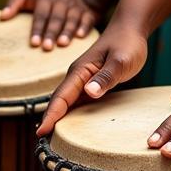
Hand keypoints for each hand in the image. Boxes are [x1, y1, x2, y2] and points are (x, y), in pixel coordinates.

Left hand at [0, 0, 95, 49]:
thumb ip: (13, 2)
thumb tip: (2, 17)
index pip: (40, 15)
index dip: (37, 29)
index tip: (34, 43)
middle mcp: (60, 1)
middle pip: (56, 18)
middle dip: (51, 33)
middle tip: (47, 48)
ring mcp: (74, 5)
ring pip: (72, 19)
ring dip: (68, 32)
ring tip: (62, 44)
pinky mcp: (86, 9)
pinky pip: (87, 18)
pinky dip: (85, 27)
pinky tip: (81, 36)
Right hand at [36, 21, 147, 135]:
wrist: (130, 29)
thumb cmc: (128, 43)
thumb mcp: (121, 60)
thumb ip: (106, 76)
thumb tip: (89, 92)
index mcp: (80, 71)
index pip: (61, 97)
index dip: (50, 115)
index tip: (41, 132)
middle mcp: (77, 76)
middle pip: (58, 101)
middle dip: (49, 119)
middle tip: (41, 141)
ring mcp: (82, 80)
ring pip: (65, 102)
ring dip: (57, 117)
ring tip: (50, 136)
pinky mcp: (89, 82)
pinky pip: (75, 100)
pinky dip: (69, 112)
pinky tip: (68, 124)